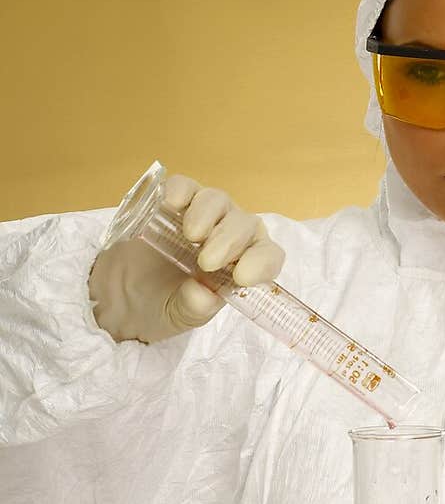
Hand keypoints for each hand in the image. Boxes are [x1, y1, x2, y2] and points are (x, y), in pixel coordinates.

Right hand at [89, 173, 285, 343]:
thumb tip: (202, 294)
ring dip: (208, 214)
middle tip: (207, 262)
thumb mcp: (178, 317)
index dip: (261, 263)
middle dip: (230, 240)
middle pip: (245, 225)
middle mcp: (229, 235)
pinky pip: (184, 186)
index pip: (267, 257)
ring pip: (217, 200)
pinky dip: (180, 190)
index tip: (242, 277)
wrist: (119, 297)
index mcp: (242, 266)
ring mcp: (202, 215)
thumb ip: (194, 309)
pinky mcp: (172, 202)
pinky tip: (171, 203)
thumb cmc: (161, 306)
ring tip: (190, 236)